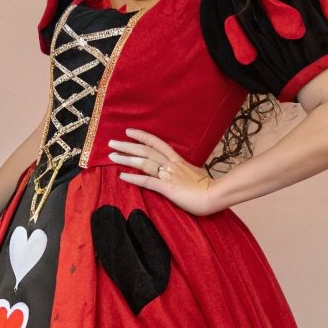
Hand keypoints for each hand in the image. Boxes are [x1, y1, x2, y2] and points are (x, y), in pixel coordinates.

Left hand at [107, 128, 225, 215]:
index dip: (142, 136)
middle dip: (127, 145)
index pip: (157, 143)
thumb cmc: (208, 187)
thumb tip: (182, 170)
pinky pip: (147, 181)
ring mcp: (168, 175)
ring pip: (144, 162)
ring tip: (112, 156)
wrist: (215, 195)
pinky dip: (133, 178)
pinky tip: (121, 176)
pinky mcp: (167, 188)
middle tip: (111, 142)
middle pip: (146, 150)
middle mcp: (171, 164)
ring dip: (126, 158)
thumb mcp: (195, 173)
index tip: (129, 131)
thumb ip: (185, 170)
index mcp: (178, 160)